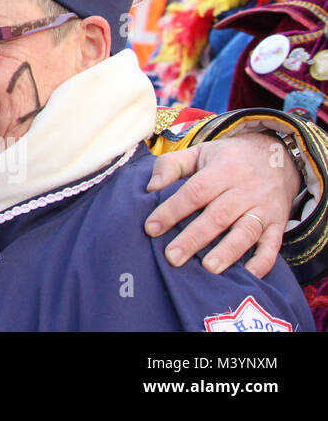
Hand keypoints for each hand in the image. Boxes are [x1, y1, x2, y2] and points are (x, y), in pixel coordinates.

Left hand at [144, 133, 300, 276]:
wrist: (278, 156)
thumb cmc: (229, 158)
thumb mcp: (199, 152)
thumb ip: (171, 165)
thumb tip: (151, 188)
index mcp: (223, 170)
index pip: (194, 192)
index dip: (172, 211)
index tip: (151, 228)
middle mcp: (245, 190)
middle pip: (218, 216)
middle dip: (194, 238)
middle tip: (172, 257)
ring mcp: (264, 208)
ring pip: (245, 232)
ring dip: (227, 252)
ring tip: (208, 269)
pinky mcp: (278, 224)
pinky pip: (273, 246)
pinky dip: (262, 262)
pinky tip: (248, 276)